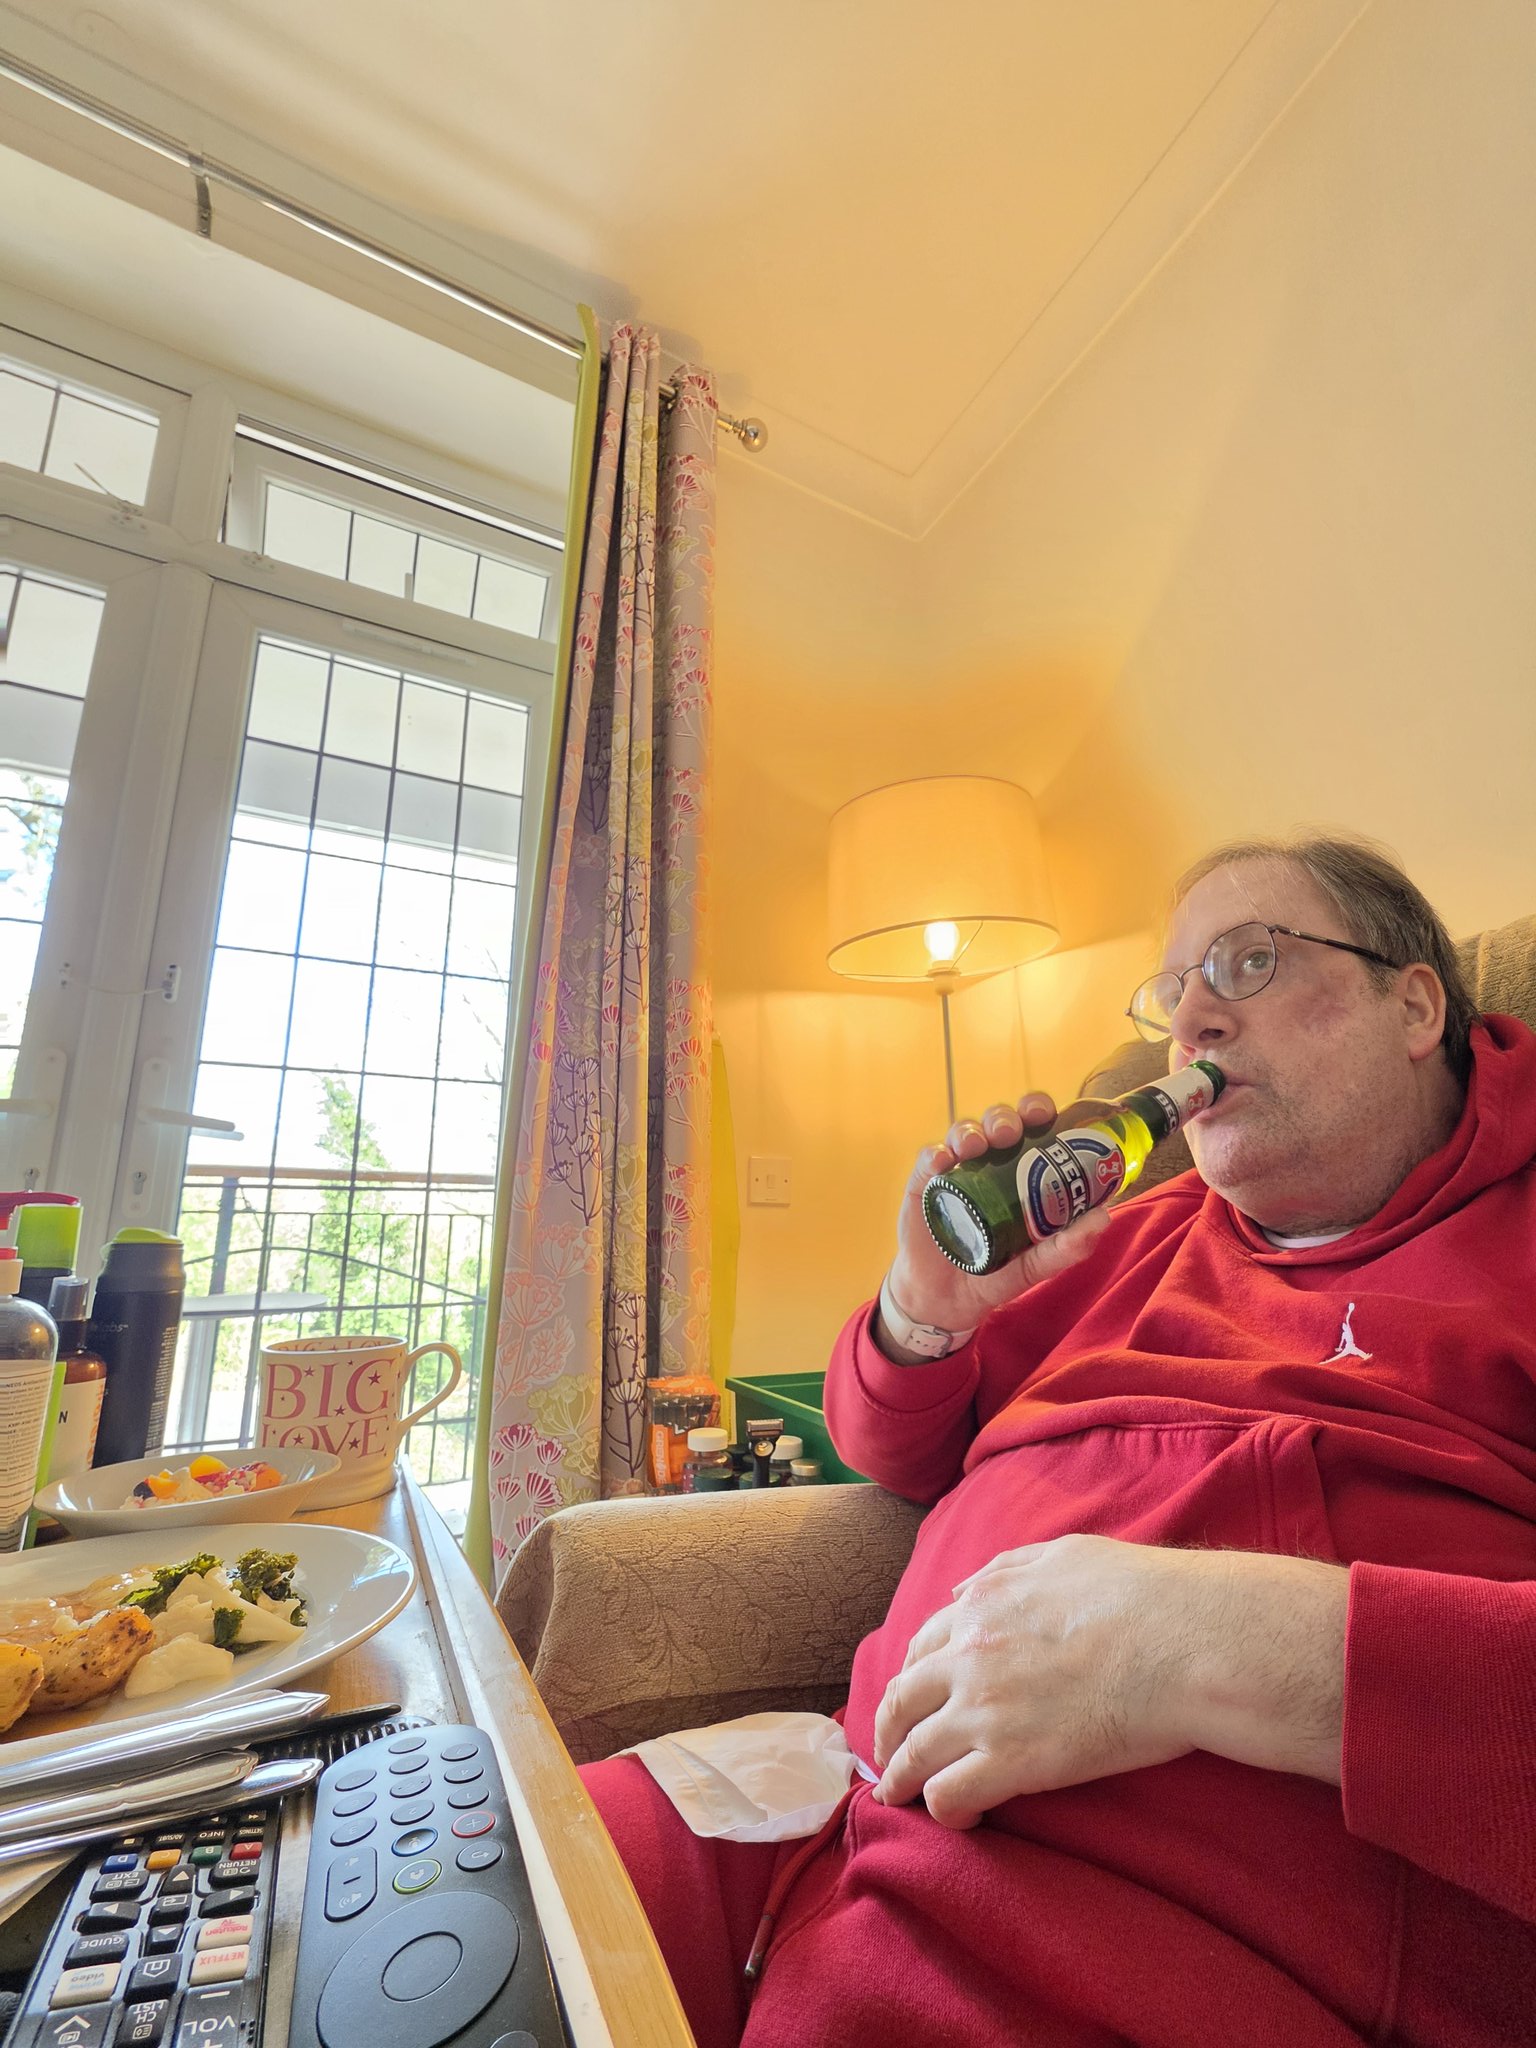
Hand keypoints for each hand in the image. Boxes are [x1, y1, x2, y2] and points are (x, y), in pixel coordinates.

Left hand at [871, 1535, 1346, 1828]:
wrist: (1183, 1641)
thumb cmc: (1141, 1594)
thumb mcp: (1064, 1556)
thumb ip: (1006, 1570)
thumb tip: (962, 1589)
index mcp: (982, 1605)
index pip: (922, 1645)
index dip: (912, 1677)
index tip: (912, 1699)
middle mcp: (968, 1655)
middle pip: (900, 1699)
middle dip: (887, 1731)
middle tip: (888, 1754)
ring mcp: (983, 1710)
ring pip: (913, 1754)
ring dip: (901, 1779)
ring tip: (900, 1798)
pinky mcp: (1009, 1762)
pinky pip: (948, 1795)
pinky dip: (943, 1811)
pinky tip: (961, 1819)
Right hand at [884, 1095, 1115, 1339]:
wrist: (948, 1299)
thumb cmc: (996, 1275)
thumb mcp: (1035, 1264)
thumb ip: (1067, 1247)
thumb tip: (1103, 1218)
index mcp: (1022, 1171)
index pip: (1033, 1127)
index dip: (1038, 1111)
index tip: (1046, 1115)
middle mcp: (990, 1162)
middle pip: (998, 1122)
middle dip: (1005, 1118)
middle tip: (1009, 1133)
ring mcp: (956, 1170)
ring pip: (963, 1132)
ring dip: (969, 1131)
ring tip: (973, 1148)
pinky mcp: (925, 1182)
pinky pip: (928, 1158)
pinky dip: (935, 1153)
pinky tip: (942, 1161)